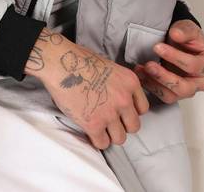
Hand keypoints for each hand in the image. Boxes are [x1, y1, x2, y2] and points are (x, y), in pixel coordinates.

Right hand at [25, 28, 149, 149]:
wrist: (61, 63)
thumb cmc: (80, 60)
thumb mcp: (110, 67)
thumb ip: (120, 84)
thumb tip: (120, 97)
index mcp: (130, 82)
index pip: (143, 108)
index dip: (130, 111)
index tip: (121, 111)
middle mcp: (124, 99)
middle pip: (134, 126)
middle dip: (122, 125)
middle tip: (109, 120)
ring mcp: (110, 113)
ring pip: (120, 138)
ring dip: (110, 134)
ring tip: (99, 126)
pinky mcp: (94, 124)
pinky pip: (102, 143)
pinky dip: (96, 139)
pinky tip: (89, 130)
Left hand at [133, 19, 203, 103]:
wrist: (179, 43)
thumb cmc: (187, 37)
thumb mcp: (188, 28)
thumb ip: (184, 30)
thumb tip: (176, 34)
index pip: (193, 65)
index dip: (175, 57)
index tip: (158, 47)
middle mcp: (202, 82)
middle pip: (185, 87)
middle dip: (164, 76)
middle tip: (149, 64)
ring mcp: (189, 90)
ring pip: (172, 95)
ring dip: (155, 83)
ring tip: (141, 70)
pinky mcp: (175, 93)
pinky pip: (162, 96)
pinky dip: (150, 86)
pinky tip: (141, 75)